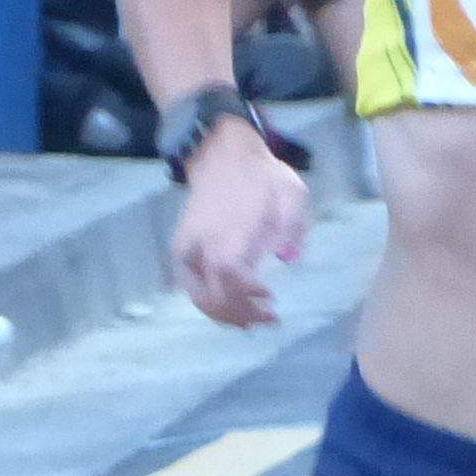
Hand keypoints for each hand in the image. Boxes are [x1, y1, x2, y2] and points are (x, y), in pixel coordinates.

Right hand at [170, 124, 307, 329]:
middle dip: (240, 314)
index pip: (231, 277)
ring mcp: (188, 247)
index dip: (248, 297)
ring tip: (249, 321)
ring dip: (223, 313)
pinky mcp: (182, 248)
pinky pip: (190, 284)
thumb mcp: (292, 195)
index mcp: (230, 232)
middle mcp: (203, 244)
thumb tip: (289, 258)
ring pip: (197, 294)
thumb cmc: (262, 176)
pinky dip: (208, 300)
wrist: (223, 155)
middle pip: (213, 295)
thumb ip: (293, 228)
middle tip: (269, 320)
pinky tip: (229, 307)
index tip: (272, 299)